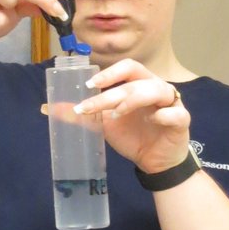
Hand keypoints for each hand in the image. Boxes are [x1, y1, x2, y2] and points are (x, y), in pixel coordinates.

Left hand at [73, 59, 191, 173]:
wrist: (154, 162)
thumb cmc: (133, 136)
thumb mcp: (103, 124)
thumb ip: (80, 114)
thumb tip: (47, 108)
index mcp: (138, 84)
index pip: (126, 68)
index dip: (109, 73)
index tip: (88, 85)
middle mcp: (155, 88)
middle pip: (137, 77)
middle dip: (114, 87)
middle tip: (94, 97)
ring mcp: (170, 103)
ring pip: (157, 90)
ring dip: (135, 98)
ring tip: (116, 113)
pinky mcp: (181, 121)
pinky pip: (176, 113)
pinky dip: (165, 114)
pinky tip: (154, 119)